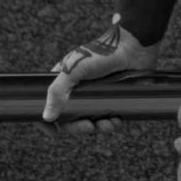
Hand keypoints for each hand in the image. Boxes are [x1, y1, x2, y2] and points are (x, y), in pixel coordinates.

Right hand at [41, 14, 159, 140]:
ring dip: (97, 127)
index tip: (54, 132)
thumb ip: (57, 91)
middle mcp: (78, 90)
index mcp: (64, 82)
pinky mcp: (113, 99)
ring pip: (91, 121)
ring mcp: (96, 96)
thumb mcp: (74, 70)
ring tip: (107, 124)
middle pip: (71, 119)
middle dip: (79, 127)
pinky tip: (116, 120)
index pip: (50, 105)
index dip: (49, 121)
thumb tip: (47, 117)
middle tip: (88, 127)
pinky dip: (111, 123)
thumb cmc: (102, 53)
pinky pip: (108, 119)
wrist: (134, 47)